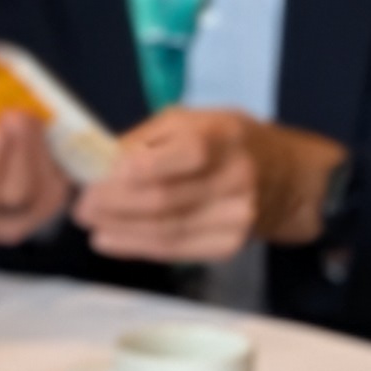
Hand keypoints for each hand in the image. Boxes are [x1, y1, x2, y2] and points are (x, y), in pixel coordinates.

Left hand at [75, 109, 342, 265]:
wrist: (288, 177)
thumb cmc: (228, 140)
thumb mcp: (192, 120)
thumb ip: (145, 138)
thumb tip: (100, 162)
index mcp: (222, 137)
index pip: (177, 157)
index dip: (131, 172)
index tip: (93, 179)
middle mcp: (234, 178)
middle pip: (163, 200)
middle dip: (113, 206)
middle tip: (82, 206)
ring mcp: (235, 217)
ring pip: (165, 230)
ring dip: (119, 230)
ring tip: (90, 224)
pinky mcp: (229, 245)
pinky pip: (175, 250)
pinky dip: (137, 247)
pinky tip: (111, 240)